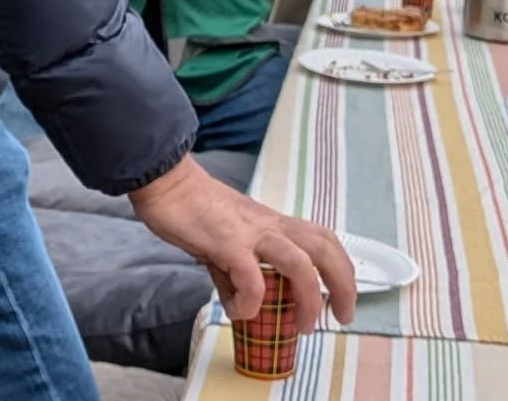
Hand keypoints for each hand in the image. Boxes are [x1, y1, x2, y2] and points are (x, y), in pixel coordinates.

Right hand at [130, 155, 355, 330]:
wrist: (163, 182)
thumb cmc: (189, 207)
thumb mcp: (221, 242)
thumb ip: (234, 272)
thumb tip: (239, 305)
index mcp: (270, 223)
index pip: (320, 238)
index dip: (341, 268)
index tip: (340, 298)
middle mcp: (268, 225)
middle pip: (324, 248)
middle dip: (343, 284)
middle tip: (341, 316)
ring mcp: (249, 232)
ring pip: (300, 262)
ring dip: (309, 299)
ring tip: (301, 326)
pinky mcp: (226, 241)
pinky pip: (252, 278)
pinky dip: (252, 302)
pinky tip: (238, 312)